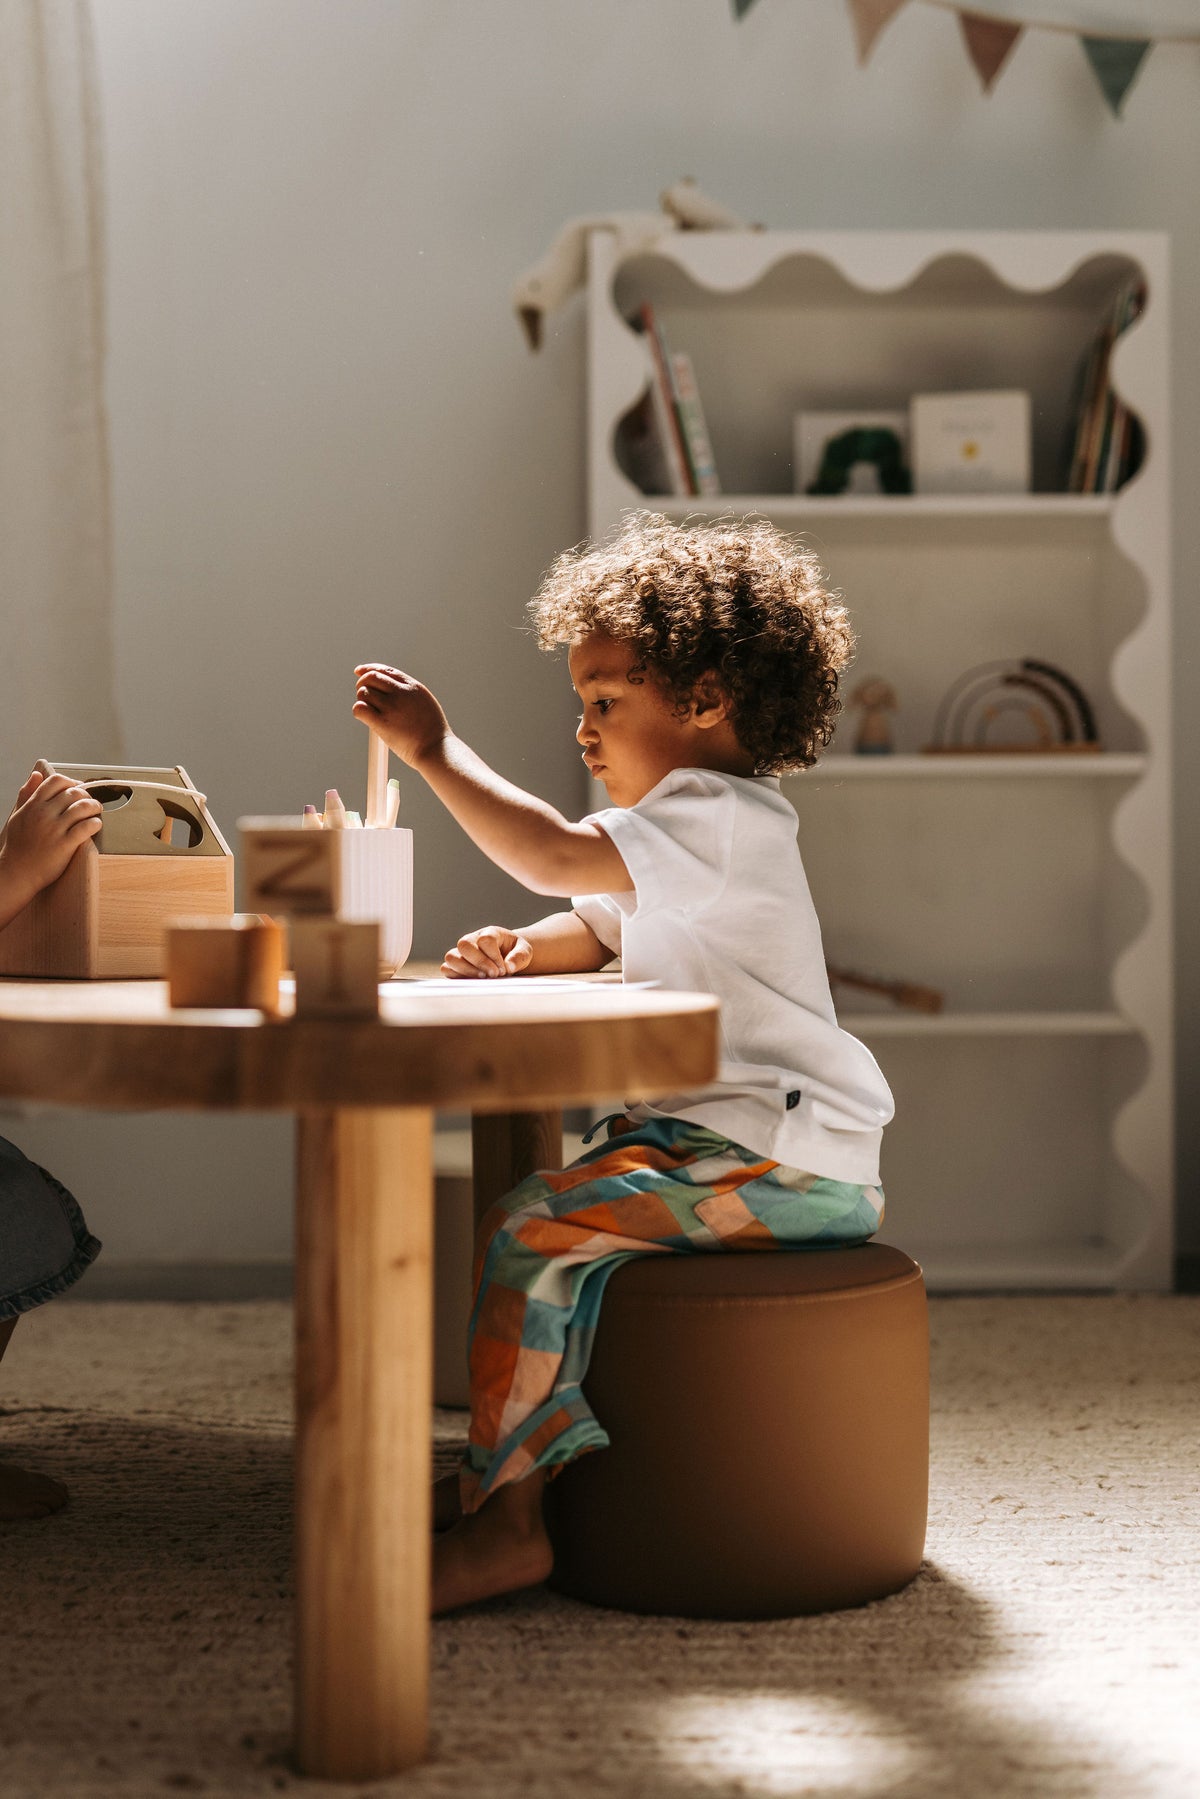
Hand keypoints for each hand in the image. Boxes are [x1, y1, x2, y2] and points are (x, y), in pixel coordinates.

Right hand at [0, 769, 102, 913]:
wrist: (17, 871)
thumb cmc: (18, 846)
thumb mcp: (18, 815)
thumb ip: (27, 794)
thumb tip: (36, 774)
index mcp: (33, 805)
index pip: (56, 781)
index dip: (72, 782)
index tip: (78, 788)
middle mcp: (44, 813)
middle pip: (73, 792)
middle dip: (86, 795)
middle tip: (90, 802)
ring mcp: (55, 829)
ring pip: (83, 807)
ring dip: (94, 806)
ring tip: (96, 811)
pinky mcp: (65, 844)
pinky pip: (86, 827)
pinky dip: (95, 823)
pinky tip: (96, 825)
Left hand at [353, 664, 449, 766]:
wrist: (435, 749)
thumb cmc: (431, 731)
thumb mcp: (425, 703)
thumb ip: (408, 693)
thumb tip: (388, 690)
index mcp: (413, 687)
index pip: (386, 670)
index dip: (369, 668)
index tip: (359, 671)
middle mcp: (401, 693)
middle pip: (371, 677)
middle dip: (362, 683)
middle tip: (363, 694)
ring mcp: (391, 707)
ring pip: (363, 692)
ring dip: (362, 700)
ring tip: (370, 710)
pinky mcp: (382, 723)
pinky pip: (360, 708)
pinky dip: (358, 710)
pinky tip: (366, 717)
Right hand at [441, 926, 532, 979]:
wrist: (507, 956)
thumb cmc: (515, 953)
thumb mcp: (525, 951)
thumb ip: (519, 957)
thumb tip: (508, 967)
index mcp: (489, 933)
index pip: (485, 940)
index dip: (494, 956)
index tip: (503, 969)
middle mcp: (472, 939)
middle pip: (464, 944)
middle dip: (479, 962)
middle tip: (493, 975)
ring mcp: (461, 952)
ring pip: (451, 957)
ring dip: (466, 970)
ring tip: (483, 979)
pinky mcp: (455, 966)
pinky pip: (446, 969)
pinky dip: (457, 976)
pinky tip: (473, 982)